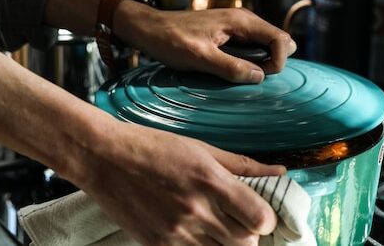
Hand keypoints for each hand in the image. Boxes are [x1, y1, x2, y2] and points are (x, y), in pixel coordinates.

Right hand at [81, 118, 285, 245]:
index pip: (259, 218)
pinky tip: (197, 235)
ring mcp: (176, 233)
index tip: (258, 211)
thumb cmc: (152, 146)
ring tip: (217, 227)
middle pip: (246, 243)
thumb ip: (242, 164)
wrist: (104, 159)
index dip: (266, 218)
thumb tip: (279, 170)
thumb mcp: (200, 147)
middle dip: (249, 233)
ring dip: (227, 244)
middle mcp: (196, 210)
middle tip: (238, 219)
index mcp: (210, 180)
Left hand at [114, 2, 296, 83]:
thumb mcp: (200, 57)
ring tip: (239, 75)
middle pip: (279, 41)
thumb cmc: (171, 40)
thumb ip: (230, 67)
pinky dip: (250, 61)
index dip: (279, 62)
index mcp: (241, 21)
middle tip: (250, 77)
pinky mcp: (230, 34)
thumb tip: (259, 77)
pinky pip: (252, 48)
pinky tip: (232, 70)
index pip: (281, 39)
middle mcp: (244, 20)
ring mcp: (238, 27)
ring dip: (261, 63)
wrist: (150, 28)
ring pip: (266, 45)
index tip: (260, 77)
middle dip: (274, 62)